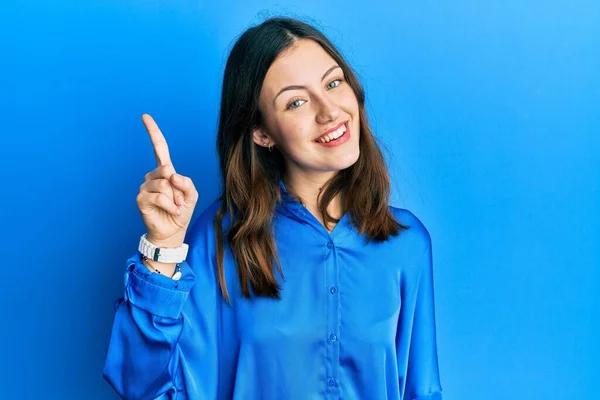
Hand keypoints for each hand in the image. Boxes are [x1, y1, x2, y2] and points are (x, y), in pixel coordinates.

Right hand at [136, 114, 198, 246]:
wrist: (173, 230)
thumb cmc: (182, 211)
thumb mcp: (192, 194)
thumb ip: (186, 182)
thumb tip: (171, 175)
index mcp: (165, 170)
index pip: (159, 148)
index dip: (153, 132)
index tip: (145, 116)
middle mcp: (153, 175)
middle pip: (167, 170)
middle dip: (178, 188)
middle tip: (179, 201)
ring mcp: (145, 186)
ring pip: (164, 185)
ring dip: (175, 199)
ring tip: (173, 207)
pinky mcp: (141, 198)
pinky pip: (160, 196)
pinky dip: (170, 205)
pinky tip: (170, 211)